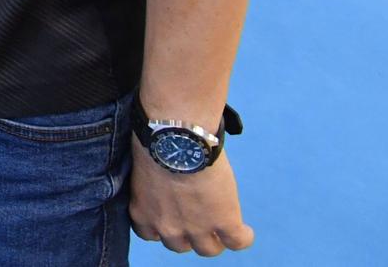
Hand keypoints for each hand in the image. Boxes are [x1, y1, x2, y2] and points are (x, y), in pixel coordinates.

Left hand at [130, 146, 253, 255]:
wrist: (177, 138)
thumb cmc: (156, 142)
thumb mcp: (145, 172)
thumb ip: (152, 188)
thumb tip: (163, 182)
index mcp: (142, 213)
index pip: (151, 234)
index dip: (163, 227)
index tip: (170, 218)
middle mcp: (167, 228)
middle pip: (180, 245)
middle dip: (188, 233)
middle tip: (197, 218)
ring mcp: (197, 228)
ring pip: (208, 248)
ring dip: (215, 239)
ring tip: (222, 226)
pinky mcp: (224, 222)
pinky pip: (237, 241)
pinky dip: (243, 237)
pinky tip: (244, 230)